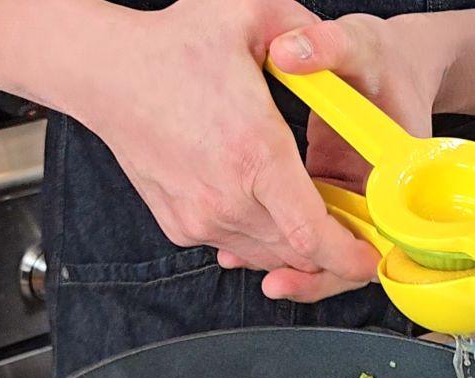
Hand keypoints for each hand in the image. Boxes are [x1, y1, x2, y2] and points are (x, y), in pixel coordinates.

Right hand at [73, 0, 378, 280]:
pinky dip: (258, 236)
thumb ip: (306, 27)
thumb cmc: (172, 47)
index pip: (313, 236)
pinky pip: (235, 245)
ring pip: (267, 254)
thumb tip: (334, 49)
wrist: (105, 74)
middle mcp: (227, 199)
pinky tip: (262, 203)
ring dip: (294, 243)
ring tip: (307, 211)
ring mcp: (200, 218)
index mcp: (255, 155)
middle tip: (349, 228)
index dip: (349, 257)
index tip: (369, 257)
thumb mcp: (250, 13)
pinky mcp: (181, 225)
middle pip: (296, 253)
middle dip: (330, 250)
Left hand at [259, 13, 450, 300]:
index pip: (387, 234)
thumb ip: (330, 46)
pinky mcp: (326, 195)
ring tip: (242, 261)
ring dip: (287, 260)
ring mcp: (350, 199)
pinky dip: (274, 237)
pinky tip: (238, 243)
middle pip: (351, 254)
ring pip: (323, 248)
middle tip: (277, 282)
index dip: (356, 257)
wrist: (390, 66)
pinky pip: (305, 228)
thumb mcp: (360, 44)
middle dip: (314, 273)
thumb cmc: (384, 59)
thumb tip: (291, 51)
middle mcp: (380, 196)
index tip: (320, 263)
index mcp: (403, 172)